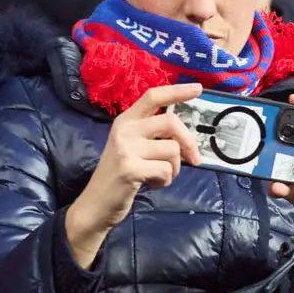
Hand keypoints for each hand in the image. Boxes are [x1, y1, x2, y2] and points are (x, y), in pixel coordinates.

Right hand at [64, 84, 203, 267]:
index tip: (198, 88)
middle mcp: (124, 130)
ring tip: (160, 176)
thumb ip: (151, 135)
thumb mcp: (130, 147)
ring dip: (174, 169)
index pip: (152, 96)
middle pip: (171, 122)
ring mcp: (125, 148)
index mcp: (125, 121)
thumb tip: (185, 135)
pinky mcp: (130, 168)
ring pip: (172, 149)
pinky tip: (151, 185)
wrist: (95, 204)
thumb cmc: (118, 176)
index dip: (177, 91)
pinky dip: (165, 181)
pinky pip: (165, 170)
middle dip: (189, 142)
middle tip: (194, 159)